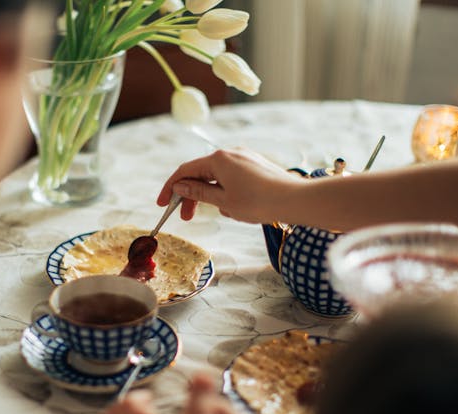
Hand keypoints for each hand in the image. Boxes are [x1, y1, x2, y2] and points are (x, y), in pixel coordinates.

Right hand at [157, 149, 302, 222]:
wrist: (295, 200)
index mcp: (218, 159)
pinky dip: (226, 192)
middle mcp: (230, 153)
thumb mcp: (223, 202)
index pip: (185, 171)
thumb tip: (180, 187)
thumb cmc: (259, 202)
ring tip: (219, 213)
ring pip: (217, 177)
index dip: (170, 188)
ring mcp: (244, 158)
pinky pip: (232, 178)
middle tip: (186, 217)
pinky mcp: (255, 166)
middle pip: (201, 173)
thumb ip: (198, 193)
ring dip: (210, 195)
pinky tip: (234, 208)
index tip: (162, 205)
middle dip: (191, 195)